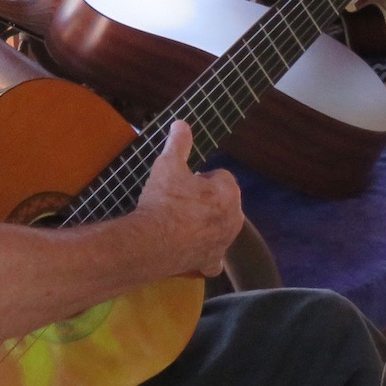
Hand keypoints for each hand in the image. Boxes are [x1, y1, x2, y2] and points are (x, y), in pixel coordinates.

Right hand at [134, 120, 242, 277]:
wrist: (152, 241)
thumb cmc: (164, 200)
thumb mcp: (167, 165)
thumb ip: (178, 143)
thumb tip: (181, 122)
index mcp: (228, 192)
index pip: (221, 176)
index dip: (200, 178)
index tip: (182, 182)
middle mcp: (234, 218)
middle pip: (222, 202)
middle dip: (205, 200)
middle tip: (178, 201)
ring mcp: (224, 243)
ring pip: (219, 227)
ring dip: (205, 223)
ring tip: (178, 222)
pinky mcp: (212, 263)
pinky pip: (213, 256)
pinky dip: (204, 253)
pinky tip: (190, 249)